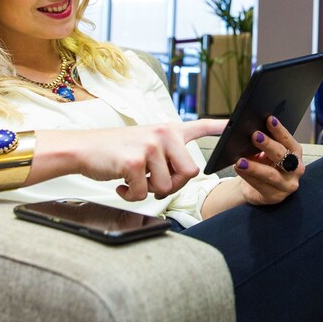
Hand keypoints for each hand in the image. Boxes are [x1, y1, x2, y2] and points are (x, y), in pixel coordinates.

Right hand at [72, 119, 226, 201]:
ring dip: (150, 191)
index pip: (201, 126)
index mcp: (168, 130)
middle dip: (174, 185)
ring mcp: (149, 147)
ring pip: (167, 187)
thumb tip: (185, 174)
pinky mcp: (134, 161)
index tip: (239, 126)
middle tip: (154, 182)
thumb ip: (168, 154)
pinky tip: (121, 184)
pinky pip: (144, 193)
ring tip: (134, 179)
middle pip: (190, 172)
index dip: (222, 128)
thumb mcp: (146, 142)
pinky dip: (132, 196)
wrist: (83, 149)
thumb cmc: (116, 151)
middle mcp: (162, 134)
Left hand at [233, 116, 303, 205]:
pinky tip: (238, 168)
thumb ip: (264, 141)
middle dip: (268, 145)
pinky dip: (248, 177)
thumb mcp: (265, 152)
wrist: (255, 187)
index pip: (289, 141)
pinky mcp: (275, 197)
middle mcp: (296, 170)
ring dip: (254, 166)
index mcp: (295, 154)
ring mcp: (287, 186)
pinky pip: (261, 186)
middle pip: (282, 156)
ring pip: (271, 175)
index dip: (280, 130)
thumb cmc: (263, 164)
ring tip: (239, 160)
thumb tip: (253, 128)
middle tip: (254, 135)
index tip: (269, 119)